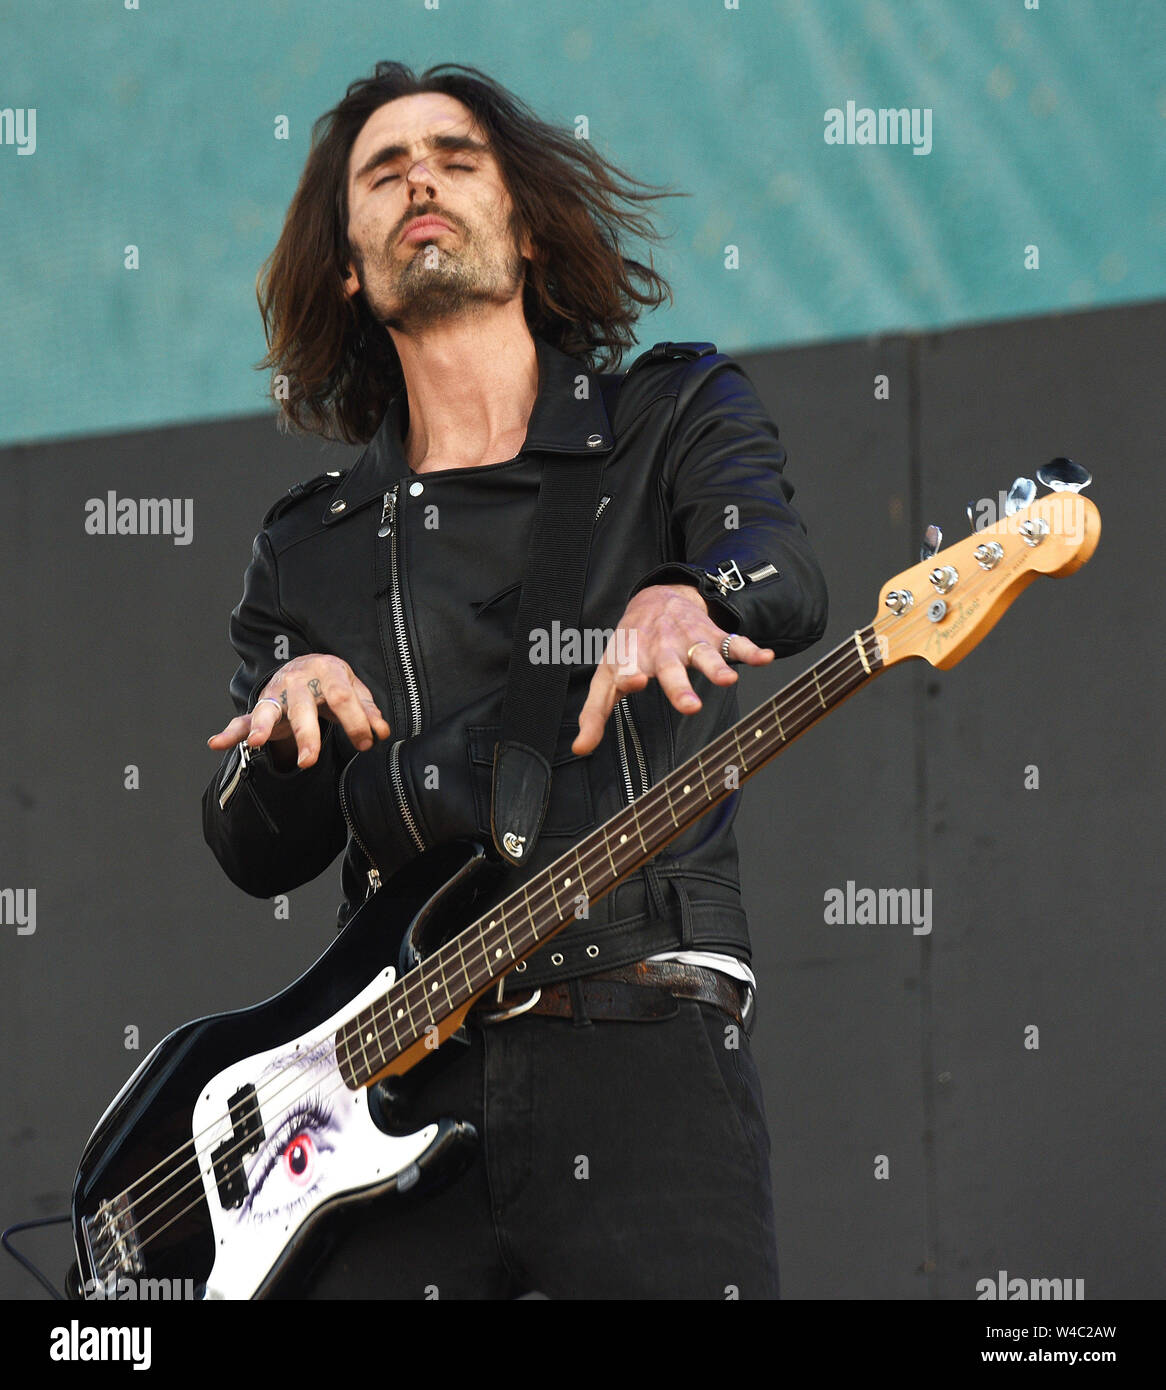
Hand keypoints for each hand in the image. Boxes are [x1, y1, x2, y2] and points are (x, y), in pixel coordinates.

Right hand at [207, 655, 390, 769]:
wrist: (308, 665)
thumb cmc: (334, 683)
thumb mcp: (355, 690)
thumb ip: (368, 711)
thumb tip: (382, 733)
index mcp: (327, 671)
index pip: (341, 696)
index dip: (355, 720)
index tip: (367, 742)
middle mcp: (298, 680)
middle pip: (302, 707)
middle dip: (306, 734)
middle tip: (310, 761)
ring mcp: (277, 693)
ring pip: (269, 710)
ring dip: (263, 728)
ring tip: (257, 743)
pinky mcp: (262, 707)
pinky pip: (244, 720)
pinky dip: (231, 732)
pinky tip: (217, 743)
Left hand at [571, 584, 773, 755]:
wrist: (657, 599)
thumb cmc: (629, 647)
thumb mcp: (607, 675)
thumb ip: (595, 713)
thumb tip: (580, 748)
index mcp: (632, 658)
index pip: (627, 668)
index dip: (629, 676)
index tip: (634, 683)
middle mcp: (660, 649)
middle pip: (670, 668)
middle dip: (679, 686)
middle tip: (690, 706)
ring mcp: (688, 641)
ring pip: (704, 655)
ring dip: (716, 667)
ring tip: (728, 680)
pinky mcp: (712, 636)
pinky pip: (734, 643)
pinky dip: (750, 650)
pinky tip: (765, 658)